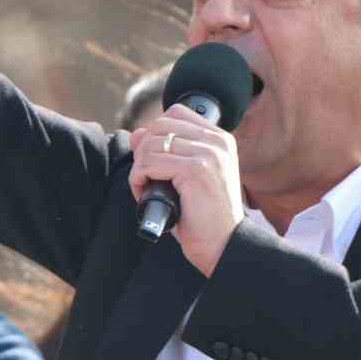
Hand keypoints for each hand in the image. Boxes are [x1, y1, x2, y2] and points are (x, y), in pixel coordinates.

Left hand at [128, 104, 244, 275]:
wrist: (224, 246)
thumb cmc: (204, 218)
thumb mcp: (185, 178)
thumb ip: (165, 151)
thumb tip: (136, 133)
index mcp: (220, 139)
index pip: (175, 113)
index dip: (155, 134)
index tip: (155, 162)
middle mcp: (217, 141)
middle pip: (159, 126)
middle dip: (144, 152)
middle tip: (146, 179)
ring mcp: (208, 153)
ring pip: (150, 145)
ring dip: (140, 169)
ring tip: (147, 190)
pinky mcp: (195, 169)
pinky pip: (149, 164)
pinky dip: (138, 181)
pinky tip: (146, 196)